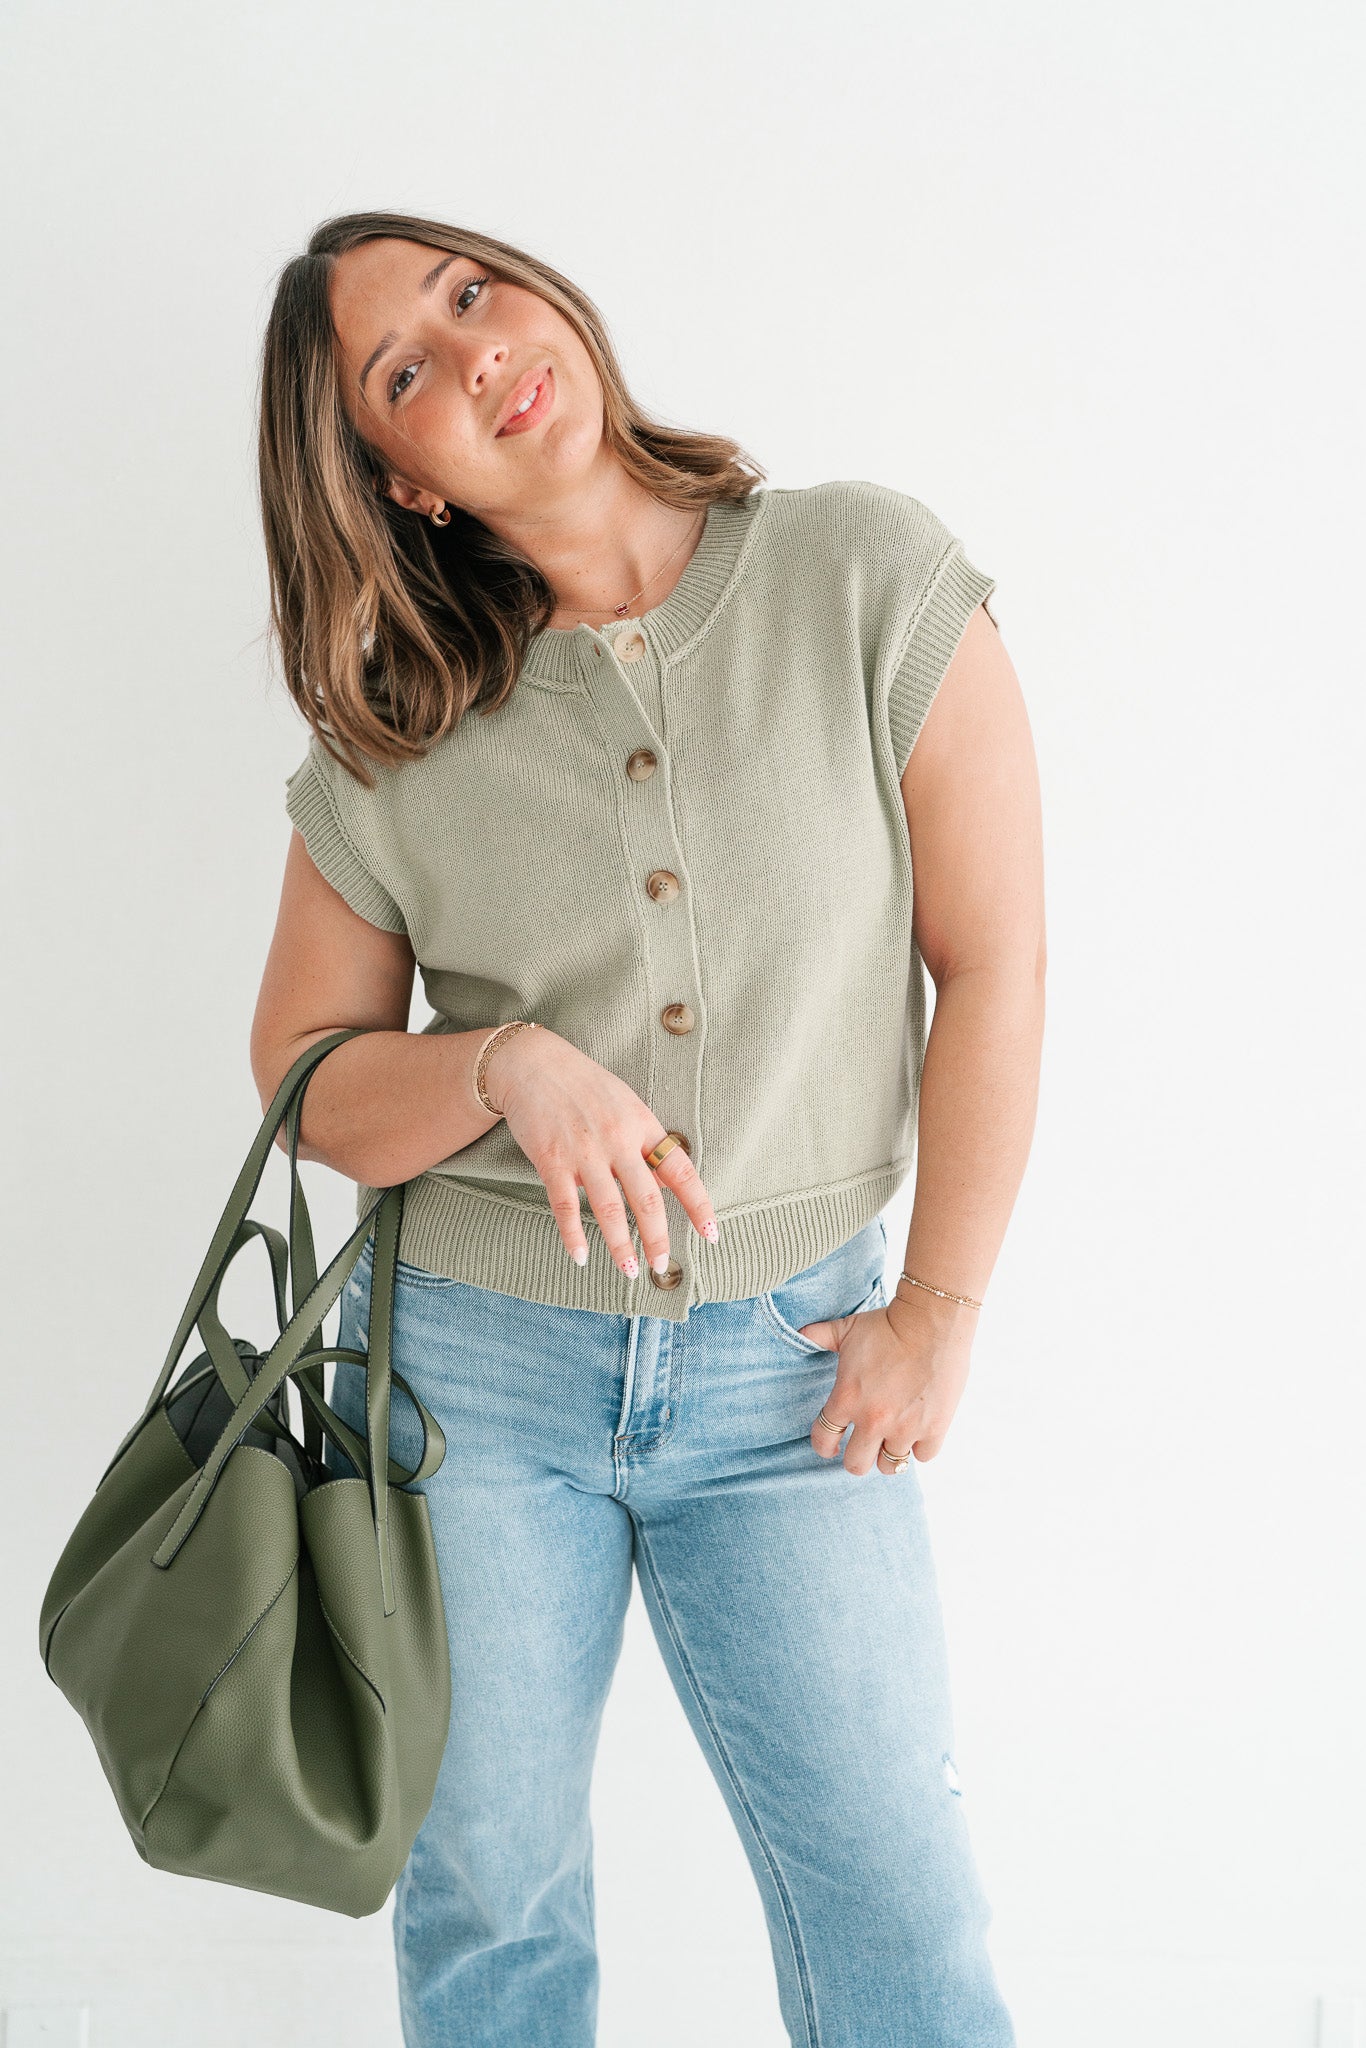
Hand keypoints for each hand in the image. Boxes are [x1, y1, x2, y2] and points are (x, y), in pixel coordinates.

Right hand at [484, 1027, 717, 1279]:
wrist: (532, 1064)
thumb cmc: (584, 1085)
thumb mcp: (626, 1104)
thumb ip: (646, 1142)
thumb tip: (668, 1182)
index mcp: (643, 1124)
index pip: (680, 1171)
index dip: (699, 1205)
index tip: (711, 1234)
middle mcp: (618, 1139)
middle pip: (647, 1198)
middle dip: (657, 1237)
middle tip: (661, 1265)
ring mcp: (584, 1151)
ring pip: (609, 1208)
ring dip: (620, 1244)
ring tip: (629, 1270)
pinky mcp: (552, 1160)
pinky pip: (565, 1206)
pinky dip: (573, 1235)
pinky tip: (581, 1257)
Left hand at [801, 1290, 974, 1471]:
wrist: (931, 1322)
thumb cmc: (887, 1324)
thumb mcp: (847, 1328)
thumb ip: (820, 1335)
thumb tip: (801, 1332)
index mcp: (847, 1399)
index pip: (823, 1439)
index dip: (824, 1445)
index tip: (831, 1445)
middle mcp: (873, 1419)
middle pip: (856, 1465)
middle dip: (856, 1458)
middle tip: (863, 1446)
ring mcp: (905, 1427)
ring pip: (890, 1466)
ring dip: (888, 1456)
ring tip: (891, 1442)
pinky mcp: (934, 1427)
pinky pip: (923, 1456)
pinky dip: (921, 1447)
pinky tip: (918, 1431)